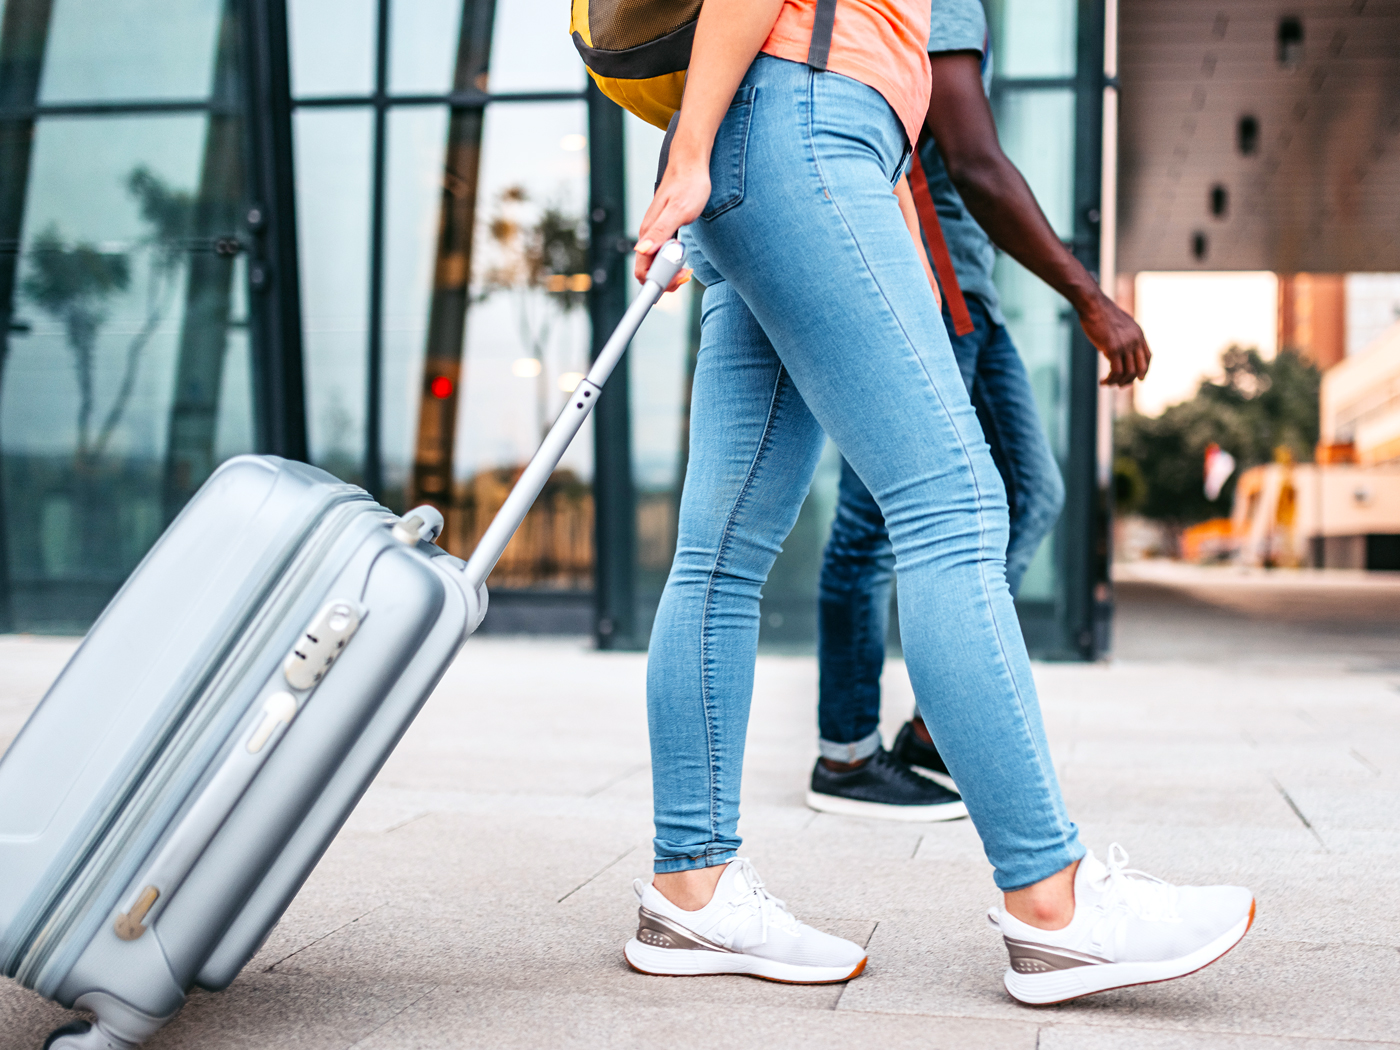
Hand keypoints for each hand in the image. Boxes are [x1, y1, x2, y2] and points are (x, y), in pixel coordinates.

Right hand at [634, 146, 707, 290]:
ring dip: (669, 273)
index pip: (643, 271)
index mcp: (648, 233)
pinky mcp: (663, 230)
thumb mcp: (679, 211)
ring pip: (655, 264)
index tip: (679, 279)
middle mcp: (648, 235)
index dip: (659, 282)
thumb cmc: (688, 185)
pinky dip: (671, 264)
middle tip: (687, 275)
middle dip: (666, 280)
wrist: (690, 165)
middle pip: (648, 271)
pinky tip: (684, 261)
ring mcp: (654, 233)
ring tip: (688, 269)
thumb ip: (661, 231)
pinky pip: (661, 255)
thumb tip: (642, 250)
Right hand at [1079, 292, 1150, 385]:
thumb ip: (1122, 335)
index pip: (1147, 357)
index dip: (1144, 370)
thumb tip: (1117, 348)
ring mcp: (1125, 345)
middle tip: (1121, 386)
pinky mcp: (1113, 348)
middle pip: (1140, 368)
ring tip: (1107, 384)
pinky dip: (1110, 380)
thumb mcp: (1118, 324)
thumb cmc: (1101, 312)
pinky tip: (1103, 381)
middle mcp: (1135, 340)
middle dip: (1131, 380)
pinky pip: (1116, 371)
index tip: (1138, 379)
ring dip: (1118, 382)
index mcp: (1139, 334)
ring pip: (1128, 372)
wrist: (1093, 305)